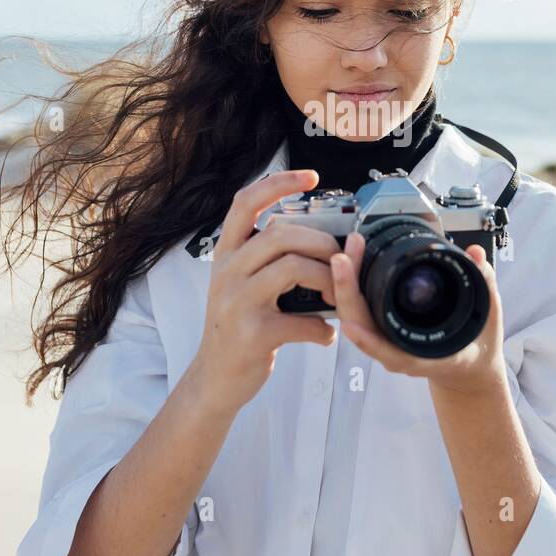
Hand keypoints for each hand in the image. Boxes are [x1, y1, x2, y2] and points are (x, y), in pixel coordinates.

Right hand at [195, 168, 338, 414]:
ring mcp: (237, 302)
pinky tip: (324, 336)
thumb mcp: (242, 284)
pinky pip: (302, 320)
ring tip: (335, 299)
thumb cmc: (239, 326)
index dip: (278, 183)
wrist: (215, 378)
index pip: (245, 202)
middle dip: (322, 243)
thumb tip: (323, 241)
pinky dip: (322, 329)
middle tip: (340, 262)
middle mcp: (227, 272)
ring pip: (293, 267)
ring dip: (328, 281)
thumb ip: (268, 260)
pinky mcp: (252, 334)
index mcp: (226, 254)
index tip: (311, 177)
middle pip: (281, 234)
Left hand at [329, 231, 506, 396]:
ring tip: (345, 253)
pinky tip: (347, 264)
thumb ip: (484, 283)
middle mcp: (396, 351)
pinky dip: (350, 287)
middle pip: (359, 324)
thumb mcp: (487, 316)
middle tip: (344, 257)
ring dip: (344, 284)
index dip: (368, 341)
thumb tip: (475, 253)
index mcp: (422, 357)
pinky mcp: (381, 326)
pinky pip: (358, 309)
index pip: (387, 352)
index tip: (353, 324)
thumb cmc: (474, 346)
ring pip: (353, 316)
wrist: (467, 366)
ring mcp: (385, 340)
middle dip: (347, 290)